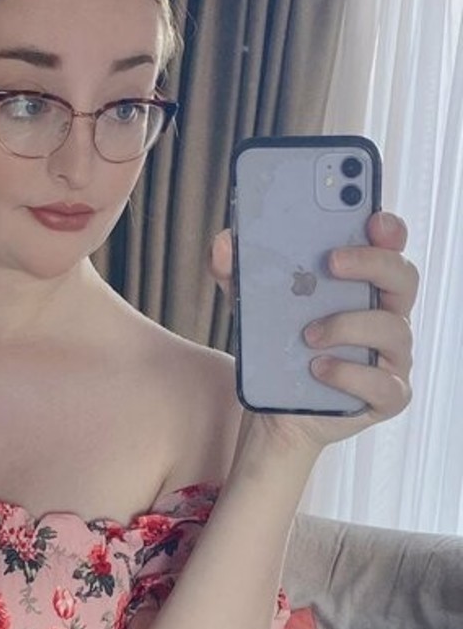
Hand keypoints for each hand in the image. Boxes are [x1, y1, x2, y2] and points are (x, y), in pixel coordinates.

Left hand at [210, 208, 418, 455]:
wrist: (275, 412)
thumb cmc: (278, 352)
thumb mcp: (252, 308)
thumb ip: (238, 274)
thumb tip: (224, 245)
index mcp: (364, 286)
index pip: (389, 247)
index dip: (388, 229)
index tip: (370, 216)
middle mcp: (386, 316)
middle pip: (403, 277)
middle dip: (371, 263)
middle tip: (331, 262)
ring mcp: (391, 357)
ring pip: (393, 329)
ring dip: (348, 325)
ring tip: (308, 334)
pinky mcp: (387, 396)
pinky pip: (382, 383)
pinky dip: (348, 373)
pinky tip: (318, 368)